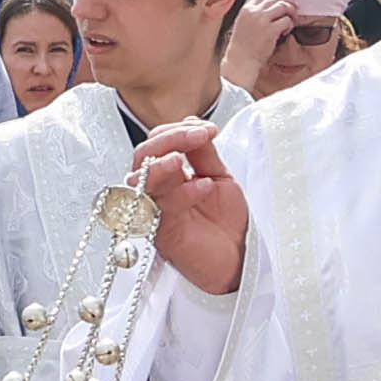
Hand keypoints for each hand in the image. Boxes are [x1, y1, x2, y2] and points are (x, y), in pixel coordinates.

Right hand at [132, 119, 247, 295]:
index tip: (208, 128)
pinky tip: (205, 187)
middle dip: (168, 140)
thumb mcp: (220, 177)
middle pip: (142, 157)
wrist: (241, 260)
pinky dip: (183, 192)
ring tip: (185, 159)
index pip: (156, 143)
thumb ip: (204, 153)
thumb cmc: (228, 223)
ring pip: (140, 181)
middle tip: (198, 135)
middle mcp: (156, 192)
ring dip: (162, 165)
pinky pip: (161, 208)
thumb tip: (191, 120)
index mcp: (168, 175)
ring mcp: (155, 213)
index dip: (177, 130)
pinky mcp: (162, 234)